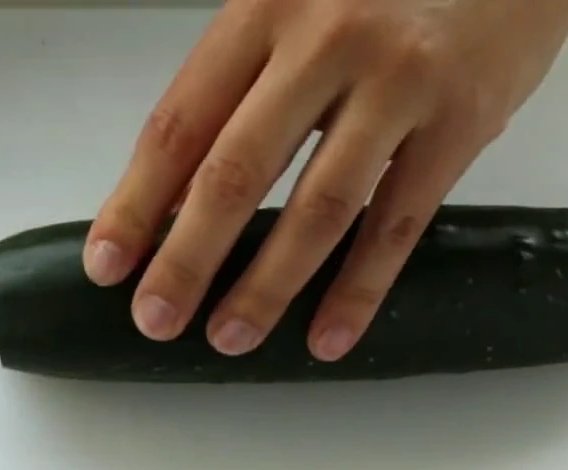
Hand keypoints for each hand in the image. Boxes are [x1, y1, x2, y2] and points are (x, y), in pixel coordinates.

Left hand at [84, 0, 567, 360]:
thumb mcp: (292, 3)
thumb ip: (236, 82)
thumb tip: (172, 192)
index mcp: (262, 10)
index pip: (181, 123)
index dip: (136, 201)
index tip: (106, 263)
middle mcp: (324, 43)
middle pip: (236, 172)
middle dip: (187, 259)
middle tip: (155, 319)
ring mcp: (397, 84)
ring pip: (318, 208)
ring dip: (266, 286)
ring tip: (228, 338)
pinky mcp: (461, 122)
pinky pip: (399, 223)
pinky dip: (360, 289)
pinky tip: (328, 337)